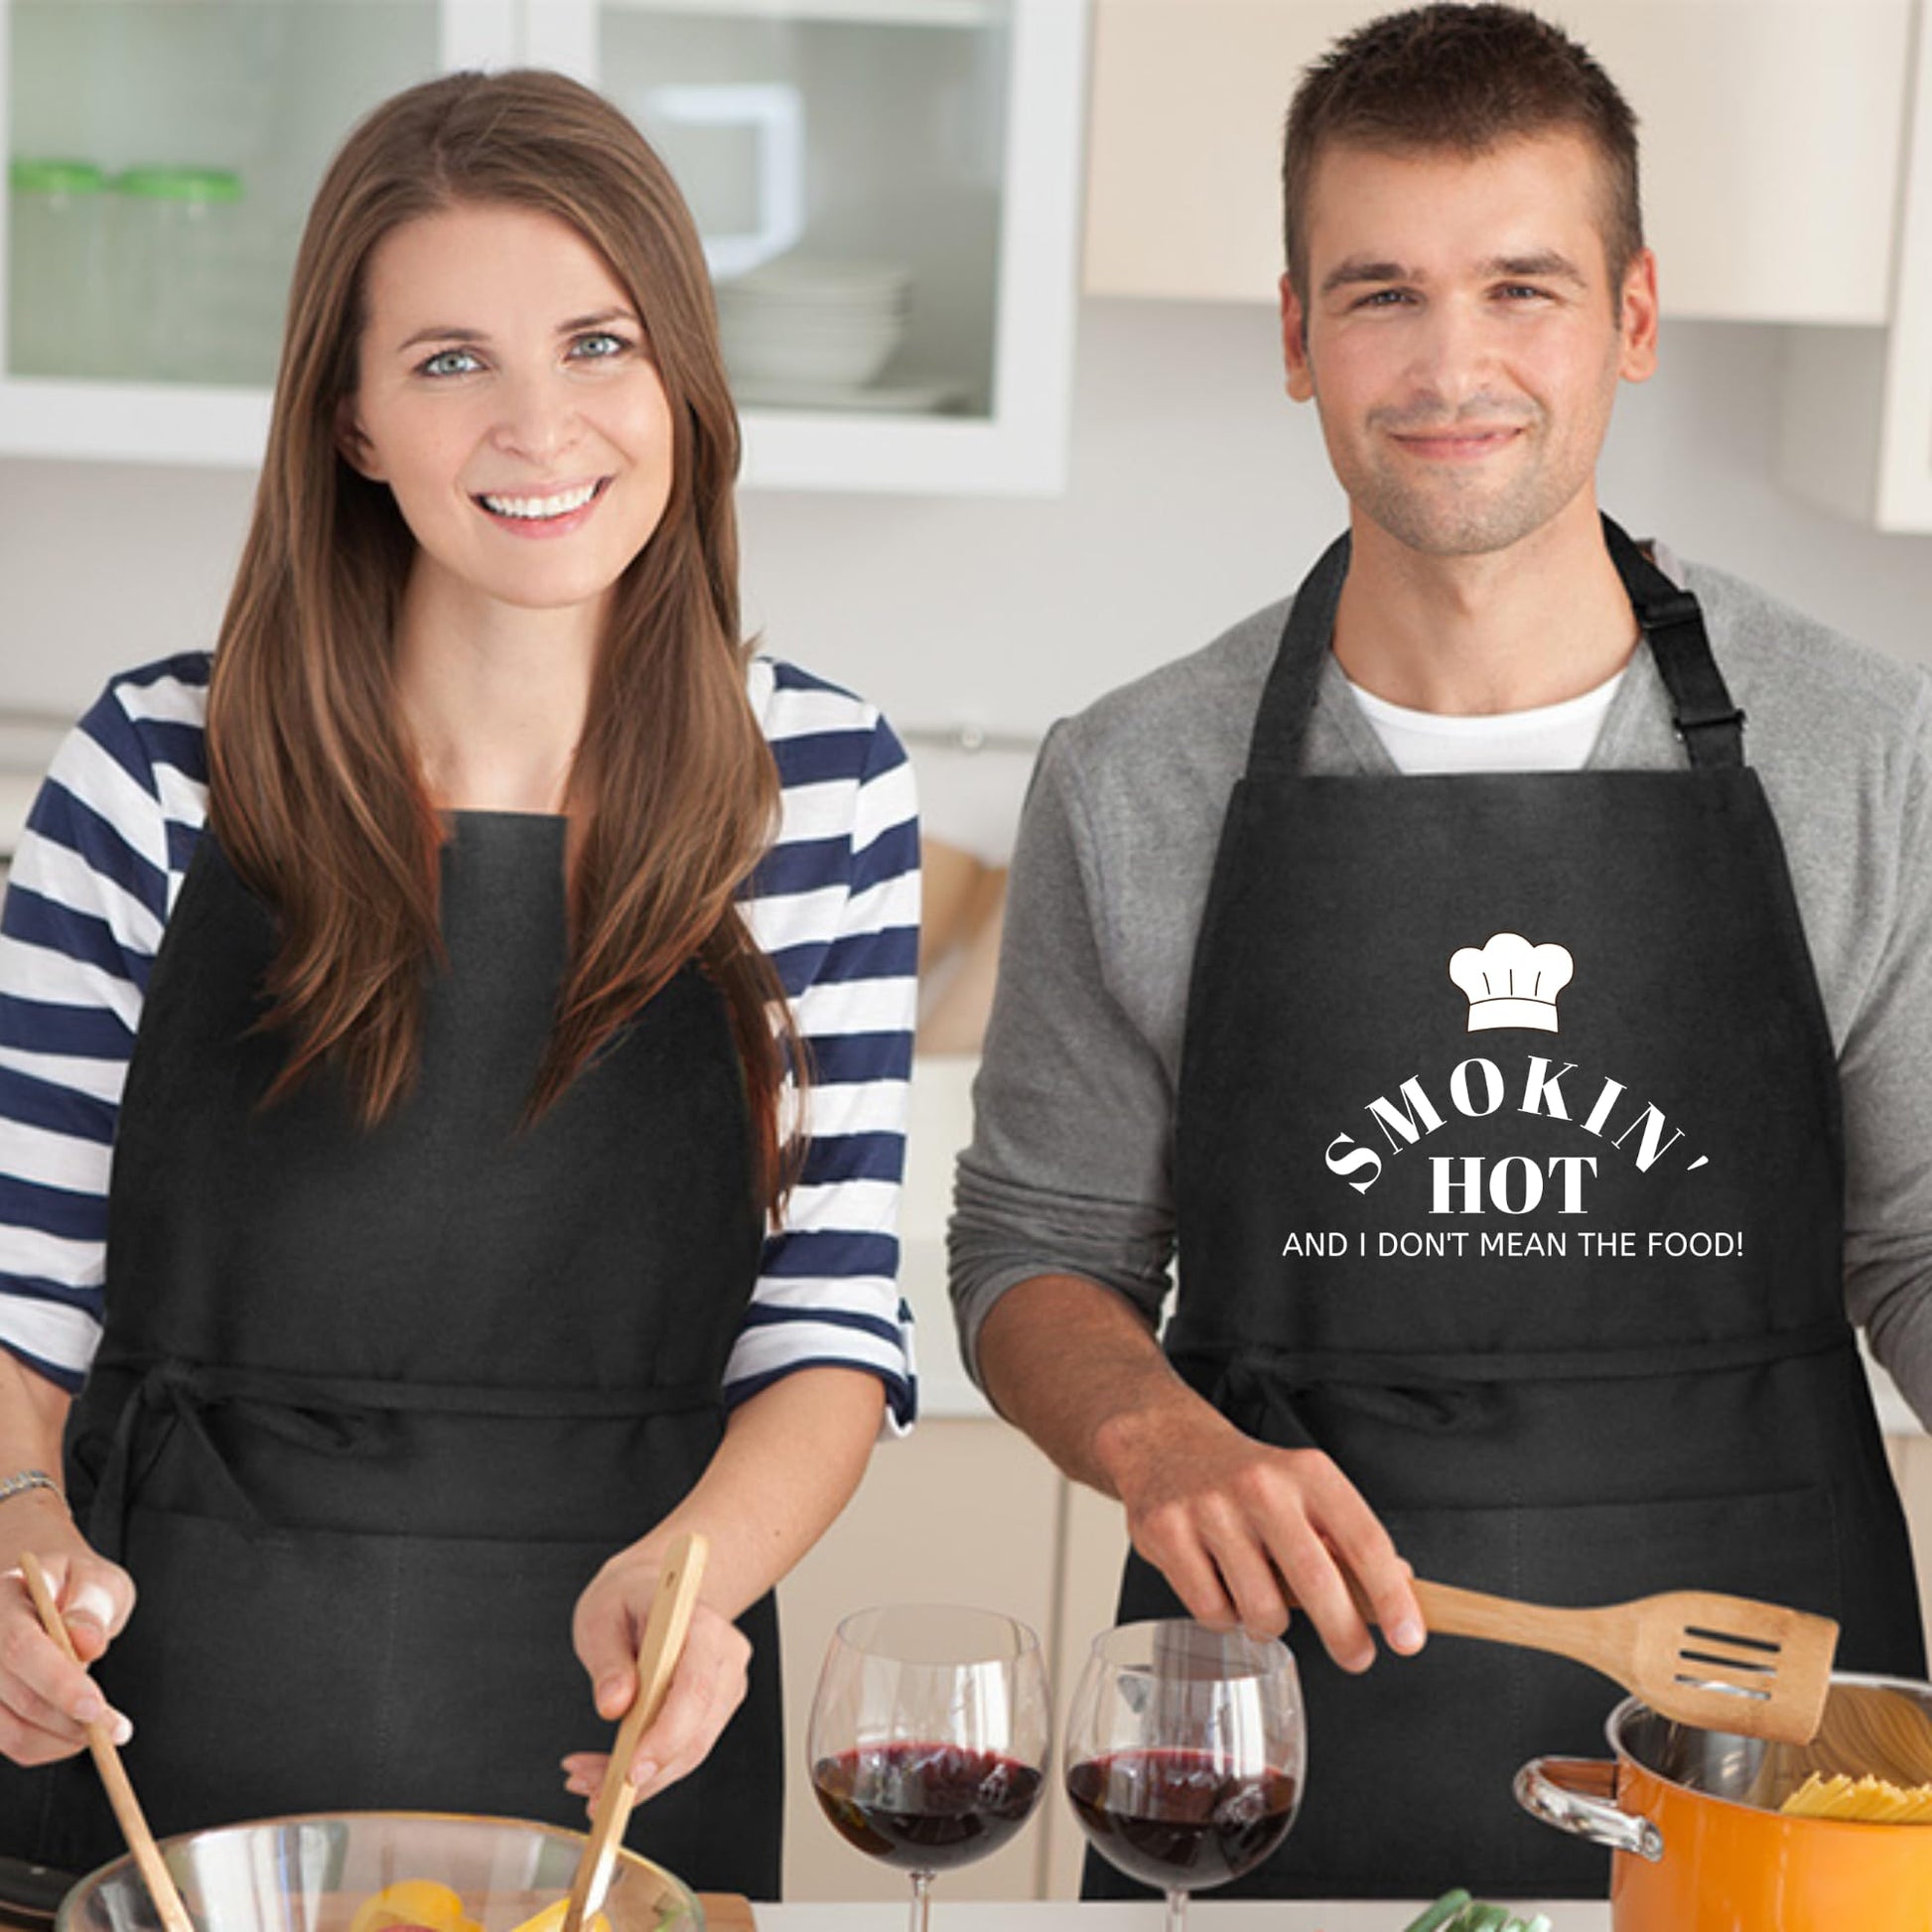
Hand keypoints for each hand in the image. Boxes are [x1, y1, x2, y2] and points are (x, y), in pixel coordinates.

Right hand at [0, 1535, 136, 1766]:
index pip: (20, 1648)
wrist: (48, 1591)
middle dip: (71, 1720)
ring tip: (105, 1729)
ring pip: (10, 1732)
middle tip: (118, 1730)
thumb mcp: (95, 1579)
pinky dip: (49, 1745)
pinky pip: (12, 1741)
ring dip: (62, 1739)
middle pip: (17, 1697)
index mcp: (3, 1600)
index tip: (96, 1708)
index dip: (58, 1682)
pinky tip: (78, 1729)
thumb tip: (87, 1642)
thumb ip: (91, 1607)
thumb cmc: (75, 1583)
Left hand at [564, 1559, 750, 1809]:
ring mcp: (725, 1685)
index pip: (694, 1688)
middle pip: (696, 1732)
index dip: (666, 1735)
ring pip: (690, 1751)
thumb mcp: (602, 1616)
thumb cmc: (629, 1597)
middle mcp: (725, 1656)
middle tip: (588, 1786)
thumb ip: (608, 1660)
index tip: (630, 1771)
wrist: (654, 1589)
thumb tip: (614, 1705)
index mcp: (702, 1625)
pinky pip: (685, 1750)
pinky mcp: (714, 1708)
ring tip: (587, 1781)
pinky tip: (607, 1773)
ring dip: (640, 1779)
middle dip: (642, 1771)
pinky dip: (647, 1769)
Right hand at [1100, 1394, 1425, 1674]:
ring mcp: (1211, 1510)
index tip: (1408, 1639)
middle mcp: (1261, 1487)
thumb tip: (1403, 1584)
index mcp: (1307, 1473)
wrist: (1166, 1443)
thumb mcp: (1305, 1488)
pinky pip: (1212, 1613)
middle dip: (1345, 1635)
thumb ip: (1349, 1538)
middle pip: (1318, 1581)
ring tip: (1262, 1601)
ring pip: (1262, 1610)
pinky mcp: (1167, 1534)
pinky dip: (1224, 1617)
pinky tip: (1221, 1588)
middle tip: (1356, 1657)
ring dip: (1269, 1624)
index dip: (1392, 1598)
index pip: (1364, 1541)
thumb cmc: (1246, 1477)